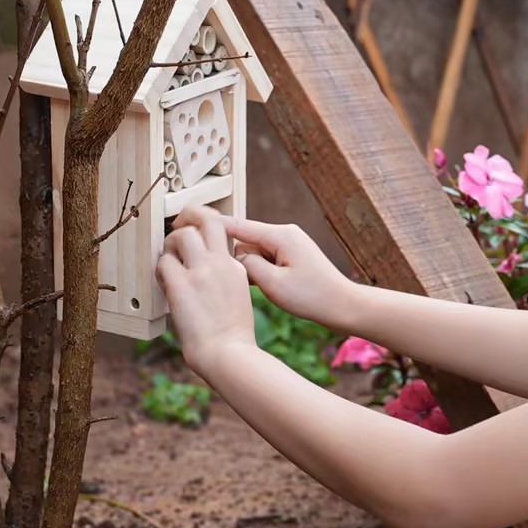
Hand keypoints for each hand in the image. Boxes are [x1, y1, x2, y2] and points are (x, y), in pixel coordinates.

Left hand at [157, 208, 257, 375]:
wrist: (228, 354)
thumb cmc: (233, 337)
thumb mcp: (239, 297)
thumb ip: (227, 278)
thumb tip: (209, 276)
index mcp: (236, 266)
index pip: (222, 231)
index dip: (206, 229)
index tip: (196, 235)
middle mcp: (220, 263)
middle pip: (206, 218)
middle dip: (189, 217)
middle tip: (178, 227)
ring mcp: (201, 271)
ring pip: (182, 234)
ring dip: (170, 243)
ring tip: (169, 258)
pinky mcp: (181, 285)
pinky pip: (163, 262)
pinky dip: (160, 269)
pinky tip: (164, 282)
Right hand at [193, 210, 360, 331]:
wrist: (343, 304)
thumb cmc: (314, 297)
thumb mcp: (274, 285)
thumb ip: (248, 266)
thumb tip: (232, 256)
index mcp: (279, 236)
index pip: (235, 225)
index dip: (207, 224)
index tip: (184, 223)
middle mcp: (284, 233)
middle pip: (242, 235)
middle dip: (226, 249)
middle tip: (204, 254)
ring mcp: (288, 242)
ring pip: (252, 247)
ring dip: (242, 261)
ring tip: (234, 274)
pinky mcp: (290, 254)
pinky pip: (263, 255)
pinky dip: (254, 266)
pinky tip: (252, 282)